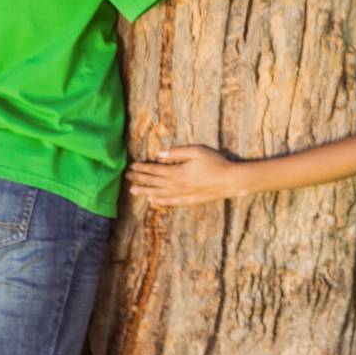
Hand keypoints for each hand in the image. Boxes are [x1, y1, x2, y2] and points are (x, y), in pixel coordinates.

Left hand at [126, 145, 248, 206]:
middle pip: (153, 182)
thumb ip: (177, 153)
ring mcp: (181, 195)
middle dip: (139, 179)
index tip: (131, 166)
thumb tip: (159, 154)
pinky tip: (152, 202)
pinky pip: (169, 203)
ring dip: (144, 191)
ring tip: (133, 191)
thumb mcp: (197, 151)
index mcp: (176, 172)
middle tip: (126, 177)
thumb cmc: (215, 163)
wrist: (229, 181)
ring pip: (158, 194)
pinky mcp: (188, 201)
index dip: (142, 168)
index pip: (154, 170)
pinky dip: (159, 202)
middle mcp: (176, 185)